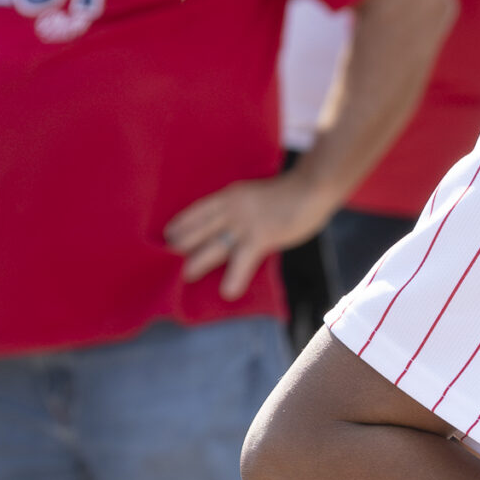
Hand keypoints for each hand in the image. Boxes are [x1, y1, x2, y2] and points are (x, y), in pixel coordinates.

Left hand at [164, 170, 335, 299]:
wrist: (312, 186)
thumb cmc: (293, 191)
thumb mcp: (260, 196)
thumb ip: (247, 210)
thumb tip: (240, 229)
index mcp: (230, 195)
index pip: (197, 211)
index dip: (181, 225)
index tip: (168, 236)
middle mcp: (231, 208)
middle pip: (198, 229)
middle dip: (183, 246)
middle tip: (166, 262)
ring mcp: (244, 223)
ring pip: (213, 245)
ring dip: (198, 262)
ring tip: (186, 275)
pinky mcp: (261, 237)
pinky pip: (242, 261)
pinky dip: (234, 278)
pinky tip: (228, 292)